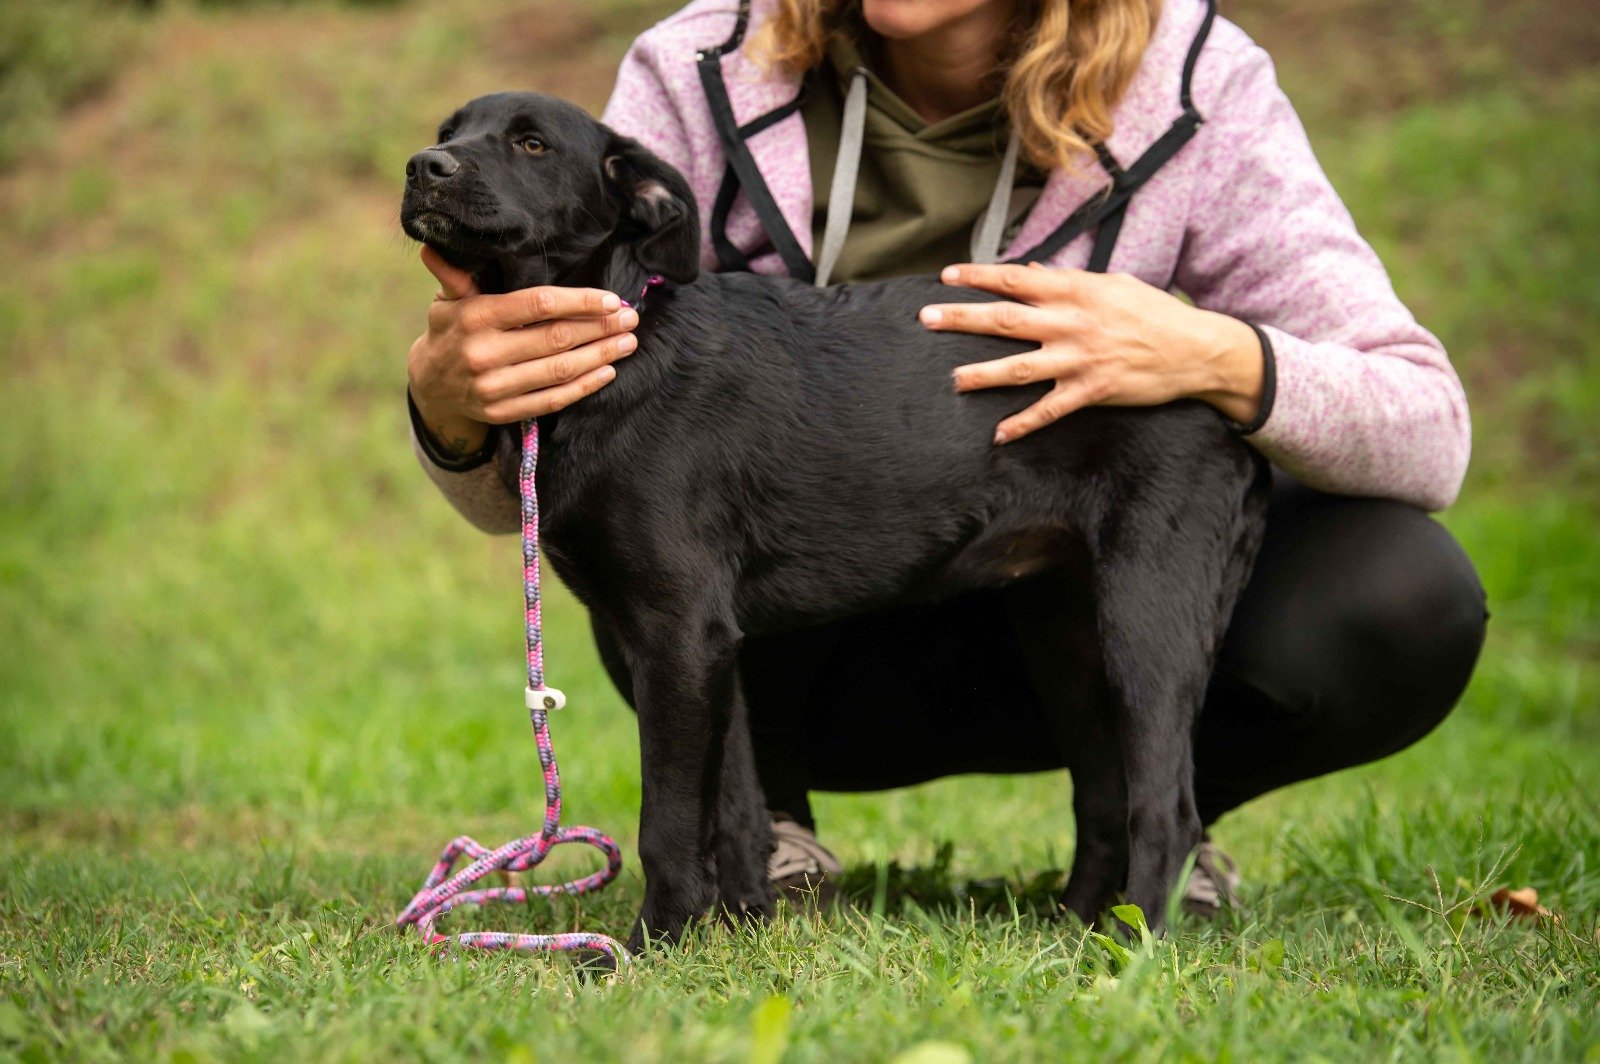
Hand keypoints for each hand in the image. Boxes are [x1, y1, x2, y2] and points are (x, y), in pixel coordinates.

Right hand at [406, 246, 639, 457]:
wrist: (430, 385)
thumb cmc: (450, 330)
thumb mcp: (446, 300)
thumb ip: (454, 274)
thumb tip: (434, 247)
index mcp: (476, 317)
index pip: (538, 305)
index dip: (579, 302)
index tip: (611, 299)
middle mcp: (485, 353)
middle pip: (556, 338)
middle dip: (600, 327)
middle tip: (631, 318)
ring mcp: (494, 387)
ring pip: (560, 370)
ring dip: (601, 355)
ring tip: (628, 342)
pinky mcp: (503, 412)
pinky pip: (552, 400)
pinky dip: (584, 386)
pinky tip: (608, 371)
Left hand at [920, 263, 1263, 443]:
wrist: (1196, 350)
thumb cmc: (1154, 313)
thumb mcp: (1112, 285)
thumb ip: (1069, 281)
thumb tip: (1030, 274)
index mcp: (1077, 291)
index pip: (1017, 279)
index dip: (979, 276)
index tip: (946, 275)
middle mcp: (1073, 323)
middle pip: (1006, 319)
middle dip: (963, 317)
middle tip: (927, 318)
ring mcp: (1080, 359)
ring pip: (1020, 366)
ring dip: (982, 373)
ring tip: (952, 379)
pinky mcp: (1091, 391)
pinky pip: (1049, 410)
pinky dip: (1023, 423)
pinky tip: (998, 434)